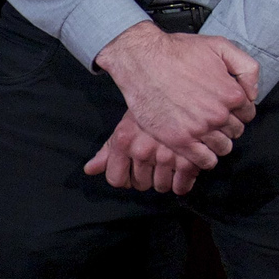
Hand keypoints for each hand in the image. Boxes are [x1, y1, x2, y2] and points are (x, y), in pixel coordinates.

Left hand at [85, 111, 203, 194]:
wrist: (186, 90)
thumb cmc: (153, 109)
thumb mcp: (127, 125)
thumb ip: (108, 150)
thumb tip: (89, 170)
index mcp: (124, 141)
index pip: (116, 180)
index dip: (125, 177)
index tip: (135, 170)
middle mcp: (142, 150)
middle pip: (140, 185)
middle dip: (148, 177)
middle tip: (156, 161)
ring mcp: (166, 156)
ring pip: (161, 187)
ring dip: (166, 179)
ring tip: (171, 162)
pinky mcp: (189, 160)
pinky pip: (181, 187)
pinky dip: (183, 182)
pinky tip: (184, 168)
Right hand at [94, 24, 258, 170]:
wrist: (143, 60)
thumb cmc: (178, 51)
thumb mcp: (221, 46)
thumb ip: (246, 68)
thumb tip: (252, 93)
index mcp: (231, 93)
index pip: (248, 113)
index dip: (238, 110)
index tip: (227, 107)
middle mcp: (218, 114)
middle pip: (236, 131)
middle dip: (228, 125)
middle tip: (213, 117)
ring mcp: (199, 129)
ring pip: (223, 148)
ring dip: (218, 142)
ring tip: (206, 132)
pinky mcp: (179, 140)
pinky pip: (205, 161)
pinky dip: (206, 158)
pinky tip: (199, 148)